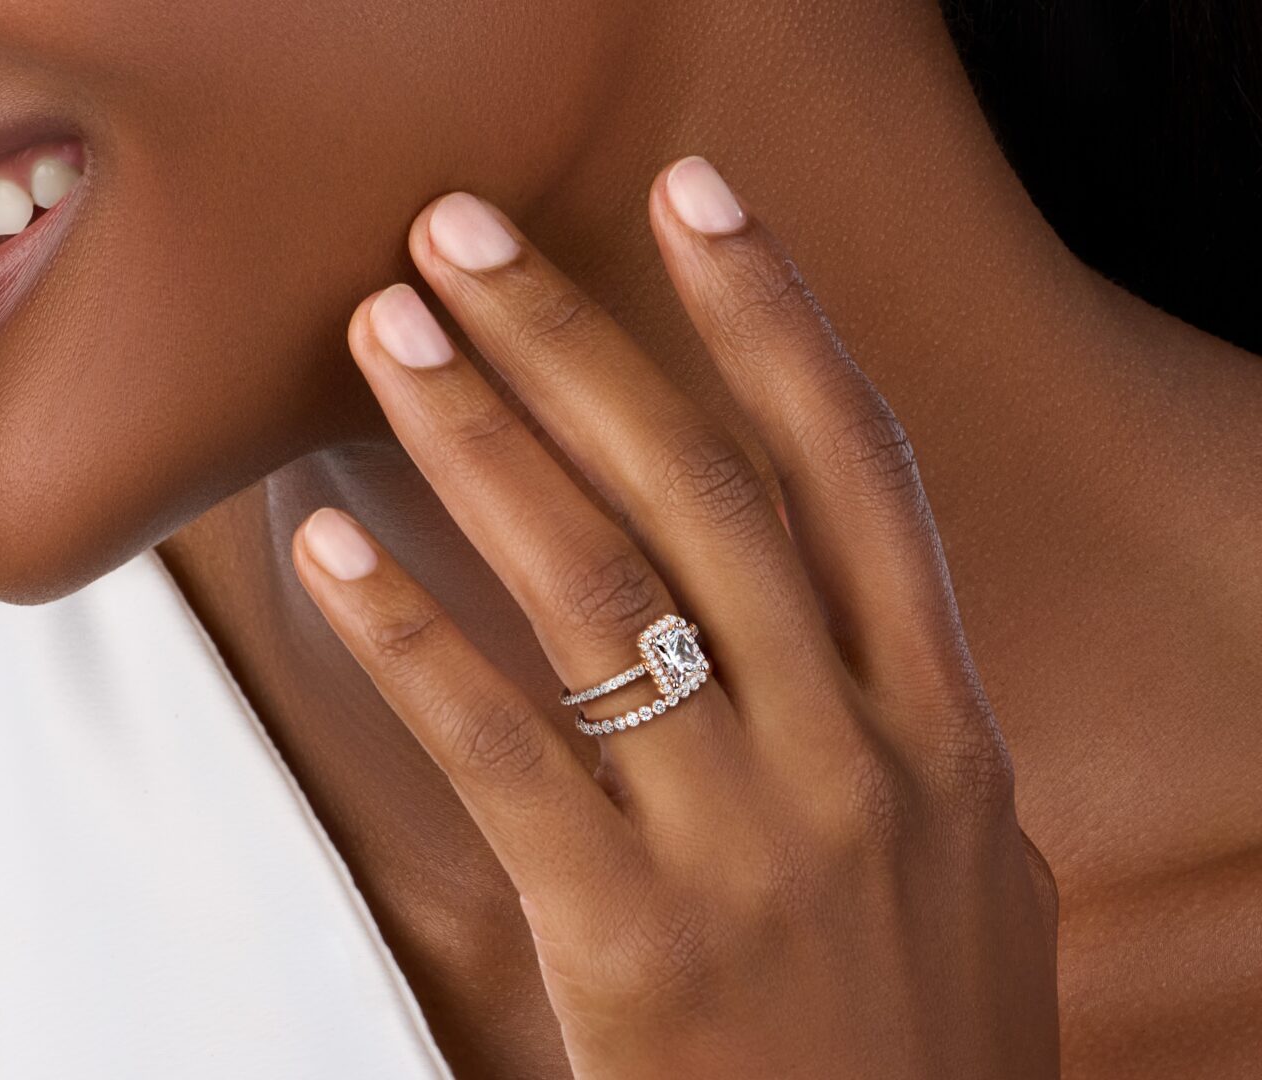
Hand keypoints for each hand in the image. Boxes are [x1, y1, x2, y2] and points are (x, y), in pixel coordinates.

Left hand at [291, 157, 1059, 1076]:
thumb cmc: (917, 1057)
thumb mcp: (968, 876)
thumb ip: (907, 745)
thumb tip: (859, 650)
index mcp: (945, 730)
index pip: (858, 470)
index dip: (776, 318)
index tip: (699, 197)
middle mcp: (855, 755)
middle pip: (702, 489)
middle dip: (577, 339)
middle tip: (461, 235)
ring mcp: (750, 843)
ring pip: (597, 586)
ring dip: (480, 440)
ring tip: (387, 337)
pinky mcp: (634, 937)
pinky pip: (502, 748)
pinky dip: (409, 634)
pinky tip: (334, 545)